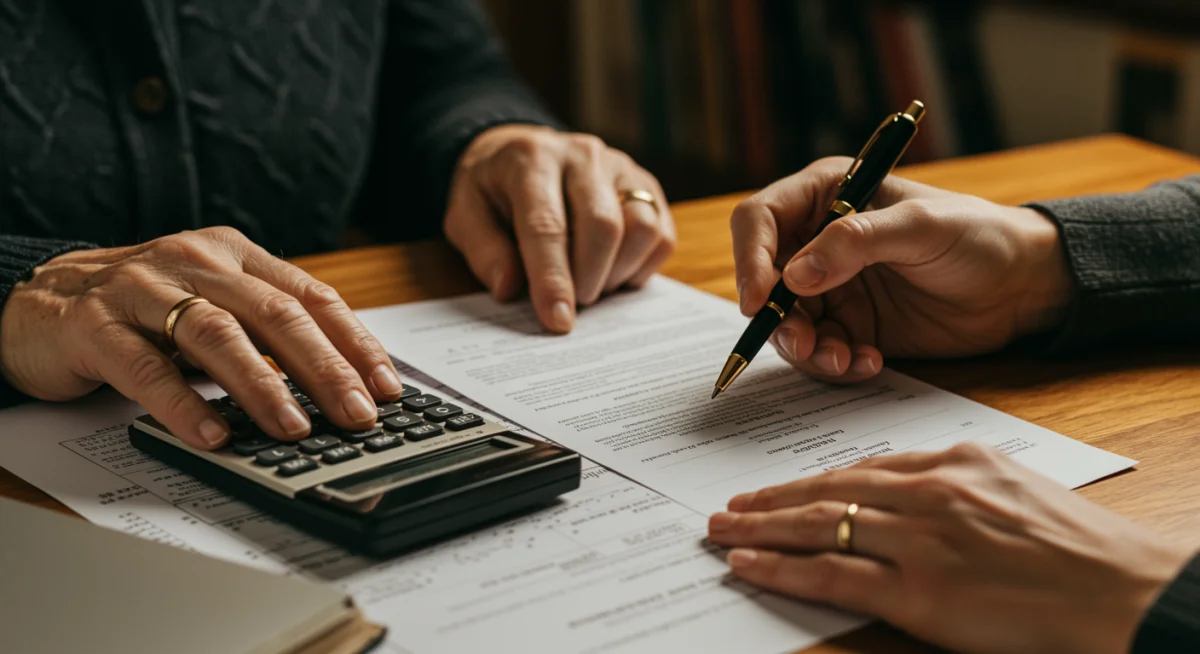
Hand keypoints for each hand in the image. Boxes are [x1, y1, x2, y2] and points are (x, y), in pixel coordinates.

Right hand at [0, 227, 402, 449]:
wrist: (38, 300)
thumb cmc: (142, 310)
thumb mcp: (213, 305)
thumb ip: (265, 331)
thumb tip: (340, 386)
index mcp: (233, 254)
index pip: (310, 295)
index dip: (353, 342)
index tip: (386, 386)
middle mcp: (194, 261)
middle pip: (274, 313)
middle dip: (324, 368)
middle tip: (356, 414)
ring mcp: (142, 289)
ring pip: (216, 334)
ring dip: (262, 385)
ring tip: (295, 428)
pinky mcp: (95, 325)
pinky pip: (145, 367)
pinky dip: (184, 403)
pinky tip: (214, 433)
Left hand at [444, 125, 675, 331]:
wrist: (521, 152)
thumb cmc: (493, 191)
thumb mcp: (465, 215)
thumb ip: (483, 250)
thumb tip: (509, 288)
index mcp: (531, 159)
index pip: (547, 225)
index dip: (553, 278)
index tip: (558, 320)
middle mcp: (583, 154)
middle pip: (603, 225)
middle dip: (588, 279)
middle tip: (572, 304)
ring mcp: (620, 167)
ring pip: (642, 228)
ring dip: (617, 273)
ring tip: (590, 284)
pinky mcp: (646, 186)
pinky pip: (662, 235)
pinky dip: (640, 266)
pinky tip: (611, 271)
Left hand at [707, 443, 1194, 653]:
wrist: (1119, 590)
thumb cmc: (1074, 544)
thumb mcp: (1010, 485)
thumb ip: (952, 480)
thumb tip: (901, 484)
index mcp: (949, 464)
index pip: (855, 468)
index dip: (804, 481)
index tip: (770, 488)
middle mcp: (926, 493)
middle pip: (824, 492)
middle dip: (767, 501)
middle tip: (726, 508)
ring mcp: (919, 540)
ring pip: (817, 527)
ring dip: (759, 530)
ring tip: (722, 531)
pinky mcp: (920, 591)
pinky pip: (832, 574)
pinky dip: (782, 568)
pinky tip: (749, 565)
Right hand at [731, 157, 1073, 382]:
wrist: (1021, 286)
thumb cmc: (977, 236)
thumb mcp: (920, 227)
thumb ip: (856, 243)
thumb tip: (794, 275)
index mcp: (826, 196)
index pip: (760, 220)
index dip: (750, 257)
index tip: (759, 298)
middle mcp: (818, 241)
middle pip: (764, 279)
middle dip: (777, 317)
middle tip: (804, 343)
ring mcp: (832, 287)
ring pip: (788, 322)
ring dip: (806, 348)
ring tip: (844, 359)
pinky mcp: (851, 326)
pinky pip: (820, 350)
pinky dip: (835, 363)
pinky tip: (869, 362)